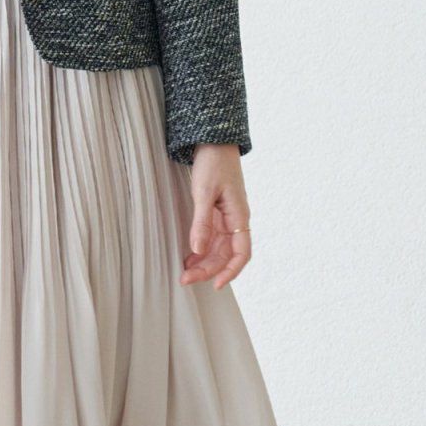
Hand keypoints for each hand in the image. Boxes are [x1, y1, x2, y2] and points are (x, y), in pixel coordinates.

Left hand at [180, 144, 250, 289]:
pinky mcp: (216, 214)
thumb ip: (202, 222)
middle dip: (208, 270)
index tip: (215, 285)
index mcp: (239, 216)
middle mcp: (235, 221)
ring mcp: (226, 218)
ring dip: (203, 263)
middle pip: (226, 256)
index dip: (231, 272)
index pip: (242, 253)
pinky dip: (200, 250)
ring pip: (218, 250)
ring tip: (184, 271)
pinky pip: (211, 239)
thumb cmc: (213, 163)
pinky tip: (188, 256)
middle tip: (185, 279)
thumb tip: (198, 250)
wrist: (213, 141)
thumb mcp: (204, 192)